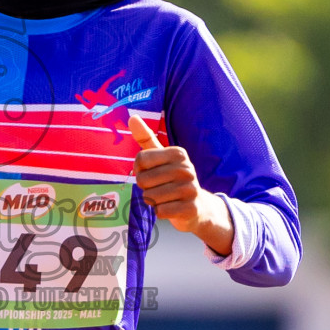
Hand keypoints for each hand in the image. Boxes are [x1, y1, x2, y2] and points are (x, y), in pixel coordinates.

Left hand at [128, 114, 233, 254]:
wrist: (197, 207)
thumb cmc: (173, 179)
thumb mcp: (161, 157)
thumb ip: (146, 138)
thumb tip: (132, 117)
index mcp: (178, 154)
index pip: (140, 160)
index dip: (140, 170)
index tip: (152, 173)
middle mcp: (186, 169)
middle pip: (143, 180)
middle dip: (146, 188)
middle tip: (160, 188)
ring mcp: (190, 189)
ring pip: (150, 197)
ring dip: (153, 201)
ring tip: (166, 198)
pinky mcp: (190, 208)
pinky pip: (160, 211)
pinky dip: (161, 212)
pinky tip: (171, 208)